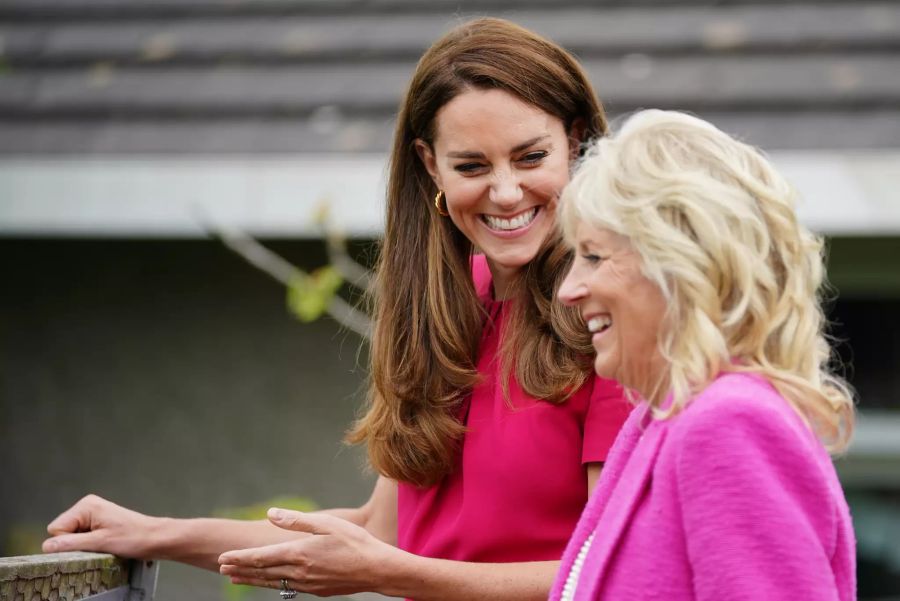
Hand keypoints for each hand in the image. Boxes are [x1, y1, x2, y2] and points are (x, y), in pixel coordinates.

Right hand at [42, 494, 159, 558]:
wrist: (155, 538)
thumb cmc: (133, 537)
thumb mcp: (100, 543)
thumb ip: (72, 544)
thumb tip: (46, 546)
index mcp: (86, 506)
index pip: (56, 529)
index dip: (68, 541)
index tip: (88, 543)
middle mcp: (87, 506)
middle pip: (62, 532)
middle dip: (75, 543)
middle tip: (97, 544)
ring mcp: (92, 514)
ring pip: (71, 536)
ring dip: (83, 544)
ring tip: (103, 543)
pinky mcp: (97, 523)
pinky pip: (81, 537)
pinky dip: (88, 544)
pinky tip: (104, 543)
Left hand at [218, 508, 400, 596]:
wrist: (376, 569)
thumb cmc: (354, 541)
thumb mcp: (326, 523)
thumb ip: (296, 521)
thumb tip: (270, 514)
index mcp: (299, 553)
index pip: (261, 557)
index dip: (240, 558)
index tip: (223, 558)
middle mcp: (299, 572)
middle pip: (262, 572)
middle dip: (241, 570)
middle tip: (222, 569)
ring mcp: (308, 584)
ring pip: (273, 583)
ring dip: (253, 579)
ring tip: (237, 578)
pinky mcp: (317, 591)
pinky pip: (288, 588)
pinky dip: (273, 584)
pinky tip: (271, 582)